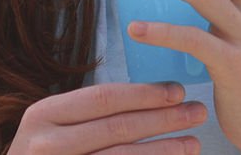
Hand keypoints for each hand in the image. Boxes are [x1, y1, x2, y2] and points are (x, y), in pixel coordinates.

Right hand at [7, 81, 205, 153]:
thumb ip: (87, 114)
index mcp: (43, 115)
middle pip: (117, 128)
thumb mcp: (52, 127)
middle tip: (196, 112)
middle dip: (163, 119)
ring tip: (193, 143)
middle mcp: (46, 144)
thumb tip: (150, 98)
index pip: (103, 98)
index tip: (177, 91)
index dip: (144, 94)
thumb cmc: (44, 153)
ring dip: (164, 150)